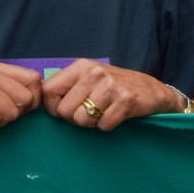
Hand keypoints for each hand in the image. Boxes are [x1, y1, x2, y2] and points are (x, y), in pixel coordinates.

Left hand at [42, 60, 173, 130]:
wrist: (152, 91)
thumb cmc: (114, 87)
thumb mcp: (89, 78)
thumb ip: (67, 86)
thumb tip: (41, 102)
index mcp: (80, 66)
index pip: (48, 91)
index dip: (53, 107)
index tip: (64, 111)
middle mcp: (94, 73)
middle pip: (64, 111)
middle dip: (74, 119)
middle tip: (89, 112)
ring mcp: (111, 86)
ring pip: (82, 120)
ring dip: (92, 123)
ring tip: (103, 113)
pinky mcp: (126, 101)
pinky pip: (103, 126)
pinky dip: (108, 126)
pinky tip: (116, 115)